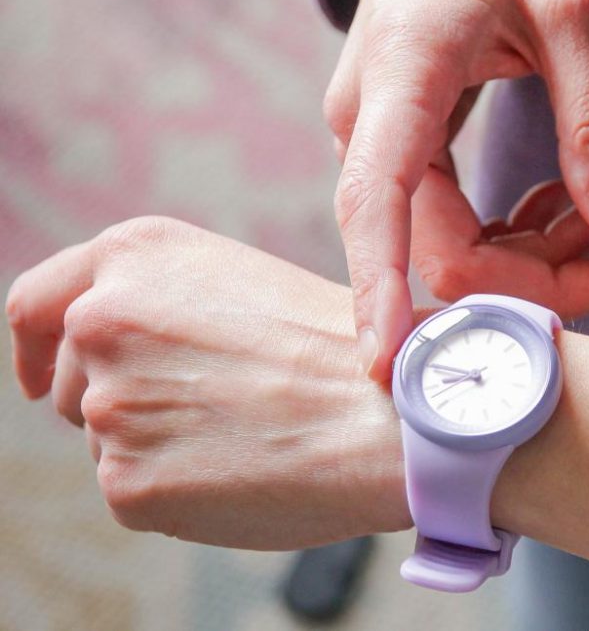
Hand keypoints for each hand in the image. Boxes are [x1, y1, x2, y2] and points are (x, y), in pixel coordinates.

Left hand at [5, 217, 407, 549]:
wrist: (394, 418)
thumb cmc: (345, 350)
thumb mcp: (245, 283)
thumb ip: (164, 304)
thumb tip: (118, 360)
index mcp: (135, 254)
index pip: (34, 305)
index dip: (34, 349)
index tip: (39, 377)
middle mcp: (102, 319)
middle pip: (72, 383)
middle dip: (124, 401)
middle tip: (210, 413)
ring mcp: (107, 402)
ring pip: (108, 442)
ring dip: (158, 445)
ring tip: (244, 436)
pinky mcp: (125, 480)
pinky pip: (137, 493)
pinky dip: (182, 493)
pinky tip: (244, 471)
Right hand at [324, 0, 588, 379]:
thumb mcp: (572, 8)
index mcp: (402, 77)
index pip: (377, 201)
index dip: (380, 288)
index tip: (389, 362)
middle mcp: (368, 124)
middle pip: (437, 252)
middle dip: (533, 280)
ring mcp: (377, 145)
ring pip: (447, 251)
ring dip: (530, 260)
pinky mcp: (400, 158)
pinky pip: (449, 230)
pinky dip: (511, 237)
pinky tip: (558, 204)